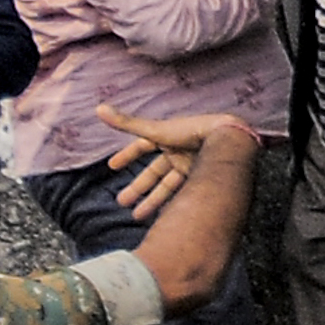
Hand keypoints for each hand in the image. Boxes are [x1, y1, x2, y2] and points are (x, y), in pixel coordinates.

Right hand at [100, 108, 251, 221]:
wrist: (226, 141)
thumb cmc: (189, 132)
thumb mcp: (154, 130)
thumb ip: (126, 123)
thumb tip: (98, 108)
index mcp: (166, 136)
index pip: (142, 146)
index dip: (127, 155)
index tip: (112, 167)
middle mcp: (178, 151)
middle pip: (153, 172)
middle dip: (138, 187)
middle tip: (121, 202)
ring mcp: (190, 165)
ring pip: (166, 186)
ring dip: (151, 201)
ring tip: (136, 216)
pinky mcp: (201, 177)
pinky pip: (183, 193)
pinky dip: (172, 204)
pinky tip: (162, 216)